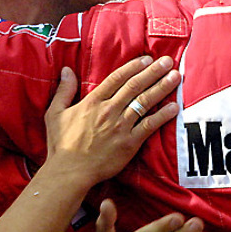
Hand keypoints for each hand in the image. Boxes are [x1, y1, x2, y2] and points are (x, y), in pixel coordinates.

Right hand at [44, 56, 180, 186]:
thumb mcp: (55, 113)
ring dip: (162, 87)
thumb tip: (66, 69)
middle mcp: (110, 110)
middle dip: (154, 71)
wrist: (69, 172)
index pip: (117, 78)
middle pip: (135, 86)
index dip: (134, 67)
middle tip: (168, 61)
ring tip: (176, 77)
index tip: (147, 59)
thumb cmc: (61, 145)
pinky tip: (174, 107)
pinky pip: (149, 126)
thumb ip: (64, 90)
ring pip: (145, 102)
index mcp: (93, 101)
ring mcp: (121, 126)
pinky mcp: (130, 143)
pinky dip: (163, 116)